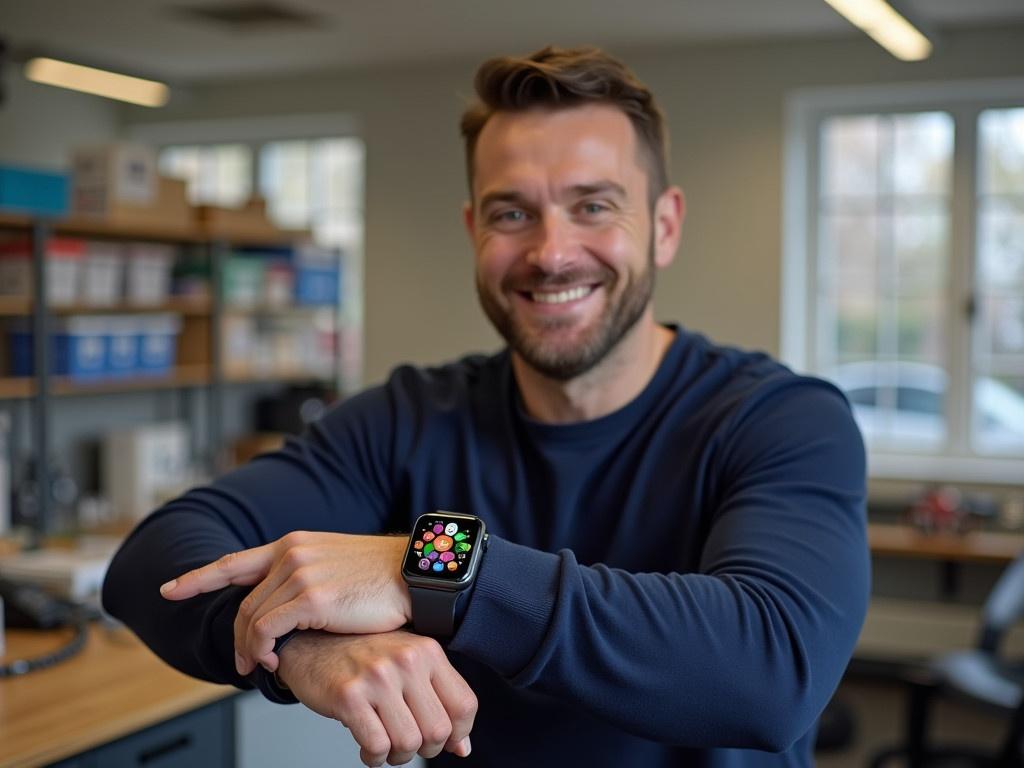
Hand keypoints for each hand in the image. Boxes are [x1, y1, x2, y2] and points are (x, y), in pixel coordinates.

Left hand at [159, 531, 411, 673]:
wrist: (421, 575)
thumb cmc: (387, 579)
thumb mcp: (338, 569)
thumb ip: (307, 581)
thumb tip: (289, 611)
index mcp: (296, 544)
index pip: (236, 561)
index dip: (199, 577)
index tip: (171, 589)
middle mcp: (292, 552)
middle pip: (243, 601)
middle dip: (237, 637)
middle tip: (245, 663)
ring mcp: (300, 571)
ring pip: (251, 618)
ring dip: (250, 649)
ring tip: (259, 667)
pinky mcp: (311, 595)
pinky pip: (267, 629)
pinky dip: (262, 649)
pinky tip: (271, 661)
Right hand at [278, 630, 475, 766]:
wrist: (312, 643)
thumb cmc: (364, 657)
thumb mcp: (408, 667)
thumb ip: (438, 700)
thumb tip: (462, 748)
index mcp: (427, 651)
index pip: (465, 705)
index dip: (458, 734)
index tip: (443, 740)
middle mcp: (406, 659)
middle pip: (439, 730)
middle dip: (426, 749)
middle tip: (408, 743)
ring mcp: (377, 676)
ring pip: (409, 743)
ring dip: (398, 755)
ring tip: (386, 745)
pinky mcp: (349, 696)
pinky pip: (377, 746)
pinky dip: (375, 757)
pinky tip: (368, 747)